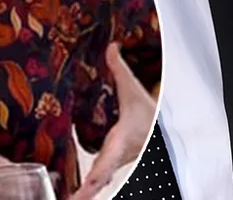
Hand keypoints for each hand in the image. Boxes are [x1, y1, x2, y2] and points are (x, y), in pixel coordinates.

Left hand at [70, 43, 157, 199]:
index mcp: (121, 140)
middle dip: (85, 193)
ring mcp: (113, 165)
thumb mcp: (133, 89)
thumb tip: (111, 47)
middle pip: (99, 181)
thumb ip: (119, 69)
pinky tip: (72, 194)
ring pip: (97, 184)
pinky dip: (86, 189)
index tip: (84, 190)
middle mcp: (117, 157)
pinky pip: (96, 180)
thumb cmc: (146, 111)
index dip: (96, 176)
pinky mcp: (109, 167)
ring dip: (84, 194)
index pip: (108, 160)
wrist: (161, 126)